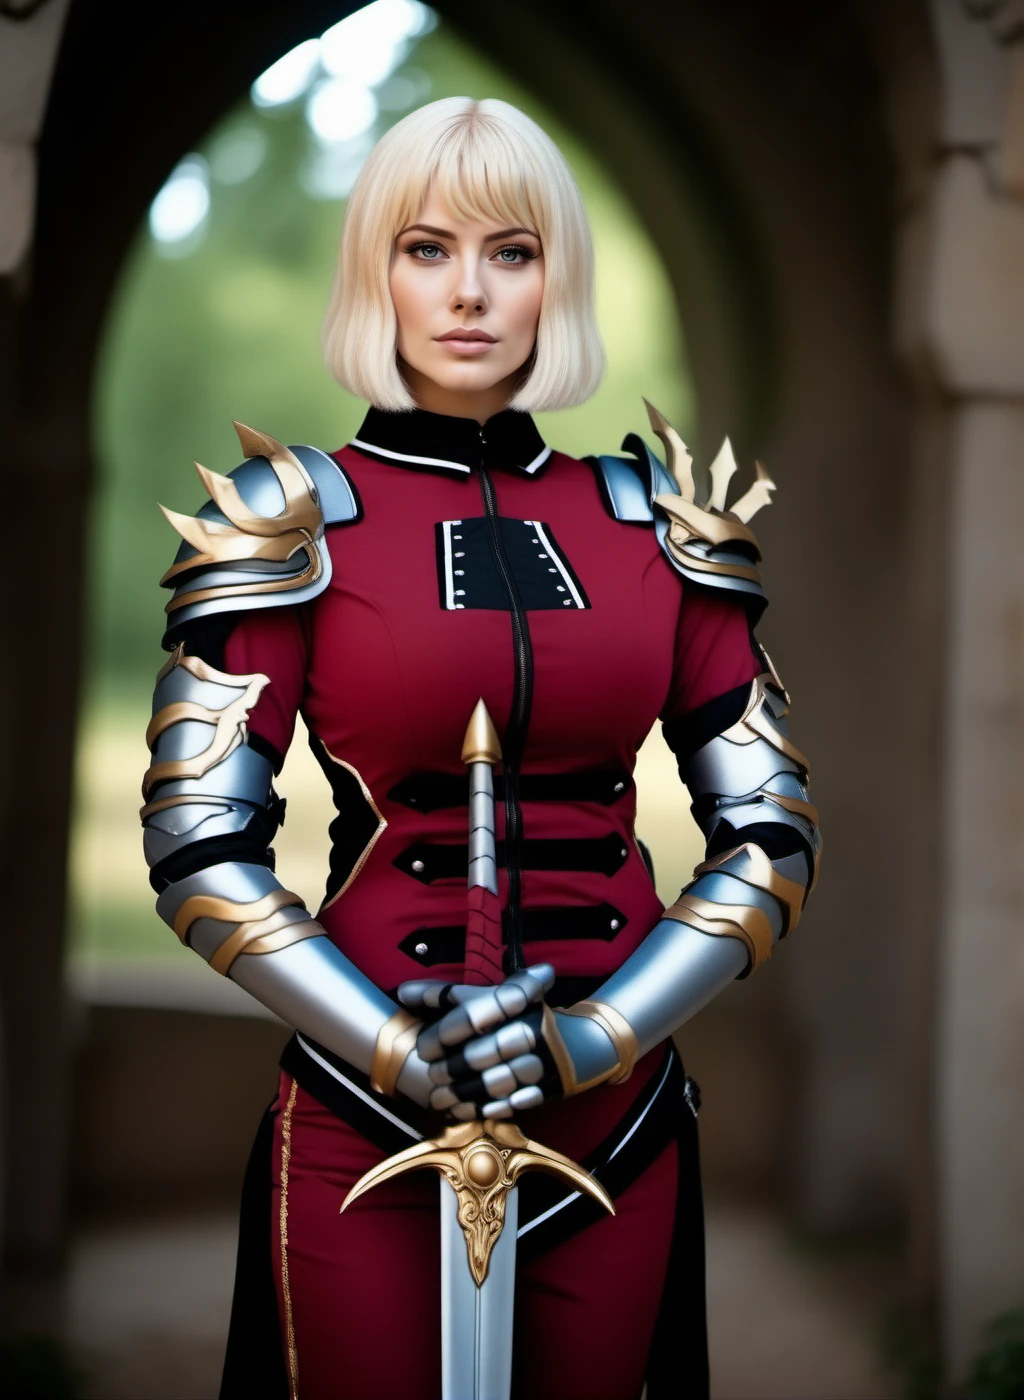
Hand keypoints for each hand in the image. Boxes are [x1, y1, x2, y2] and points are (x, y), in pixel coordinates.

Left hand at [397, 965, 581, 1119]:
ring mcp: (542, 1061)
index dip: (442, 1033)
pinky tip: (464, 1110)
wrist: (581, 1044)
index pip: (471, 1016)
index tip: (423, 1047)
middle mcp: (530, 1029)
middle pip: (482, 1053)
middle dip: (450, 1069)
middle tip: (430, 1078)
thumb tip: (402, 992)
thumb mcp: (489, 998)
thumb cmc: (519, 1016)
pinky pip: (513, 1102)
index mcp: (515, 1002)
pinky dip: (486, 1109)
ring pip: (495, 1082)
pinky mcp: (549, 1088)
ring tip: (439, 1100)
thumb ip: (445, 996)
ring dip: (463, 1094)